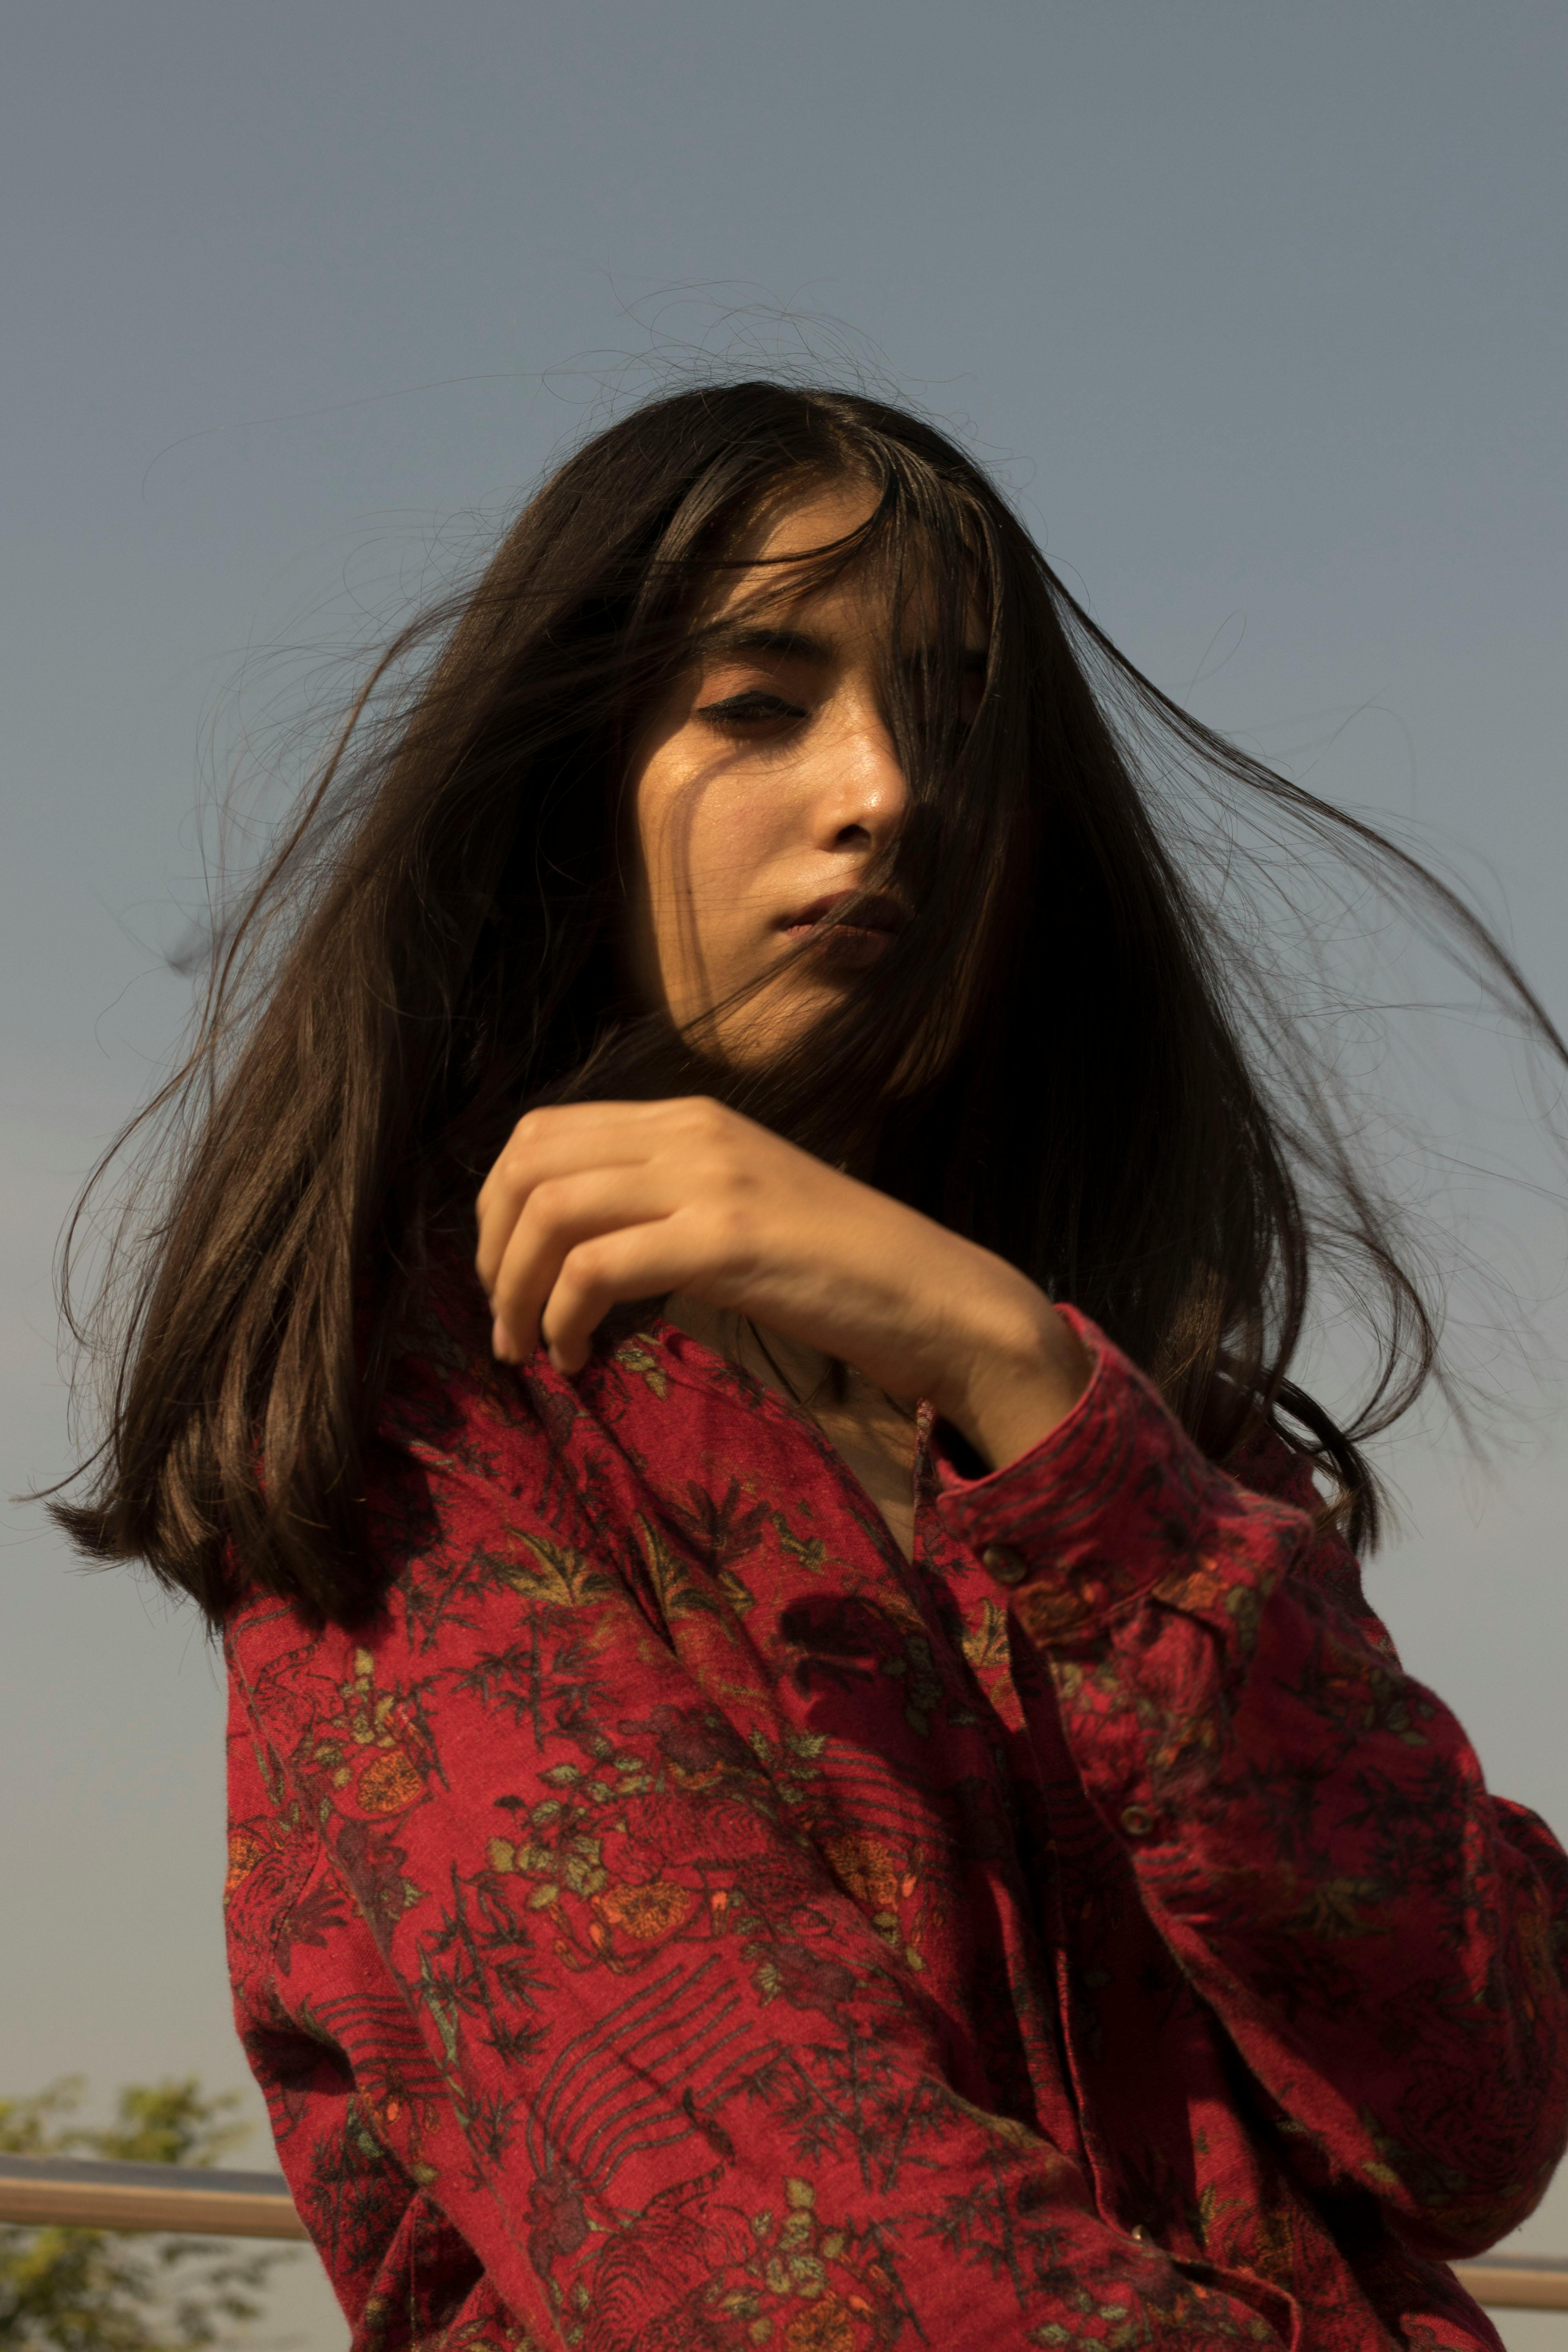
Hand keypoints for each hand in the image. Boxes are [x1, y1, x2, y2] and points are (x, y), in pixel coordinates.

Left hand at [475, 1097, 1089, 1470]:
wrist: (934, 1295)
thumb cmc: (838, 1270)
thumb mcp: (737, 1209)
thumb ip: (663, 1204)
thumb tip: (572, 1246)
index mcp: (690, 1118)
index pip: (545, 1130)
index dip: (497, 1203)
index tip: (503, 1272)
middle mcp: (691, 1132)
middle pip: (530, 1164)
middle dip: (491, 1246)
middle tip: (503, 1316)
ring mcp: (710, 1180)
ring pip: (551, 1211)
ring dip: (515, 1288)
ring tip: (526, 1347)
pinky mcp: (725, 1238)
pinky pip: (595, 1269)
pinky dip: (562, 1318)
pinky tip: (576, 1357)